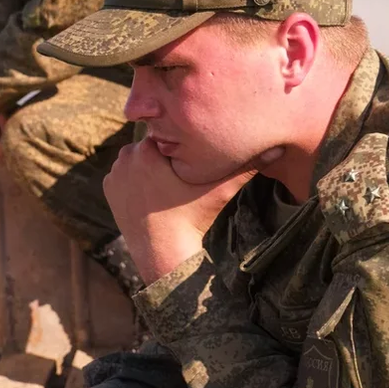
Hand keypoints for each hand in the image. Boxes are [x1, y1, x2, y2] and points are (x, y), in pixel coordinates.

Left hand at [104, 139, 254, 282]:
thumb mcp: (220, 189)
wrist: (164, 253)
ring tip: (167, 184)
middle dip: (166, 154)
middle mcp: (125, 156)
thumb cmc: (194, 218)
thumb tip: (278, 148)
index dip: (183, 145)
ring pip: (138, 159)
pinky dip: (136, 180)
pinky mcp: (109, 190)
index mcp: (148, 148)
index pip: (169, 134)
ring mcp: (115, 174)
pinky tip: (152, 193)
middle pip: (152, 145)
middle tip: (181, 174)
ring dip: (150, 166)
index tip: (192, 159)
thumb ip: (246, 166)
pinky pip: (125, 175)